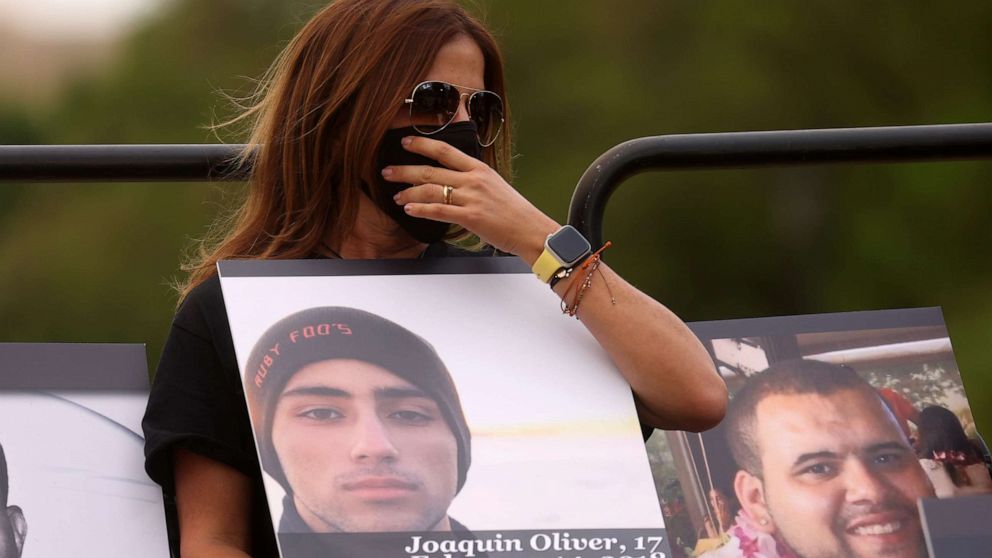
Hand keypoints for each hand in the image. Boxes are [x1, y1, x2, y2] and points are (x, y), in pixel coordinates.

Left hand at [382, 135, 557, 262]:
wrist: (531, 230)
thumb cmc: (515, 212)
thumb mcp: (495, 186)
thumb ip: (473, 180)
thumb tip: (453, 180)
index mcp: (479, 169)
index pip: (445, 150)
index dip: (422, 145)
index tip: (405, 142)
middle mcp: (473, 180)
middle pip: (431, 170)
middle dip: (405, 170)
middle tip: (388, 171)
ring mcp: (471, 198)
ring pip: (431, 191)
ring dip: (409, 193)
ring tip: (396, 196)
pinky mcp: (470, 216)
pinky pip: (439, 211)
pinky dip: (421, 210)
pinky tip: (409, 210)